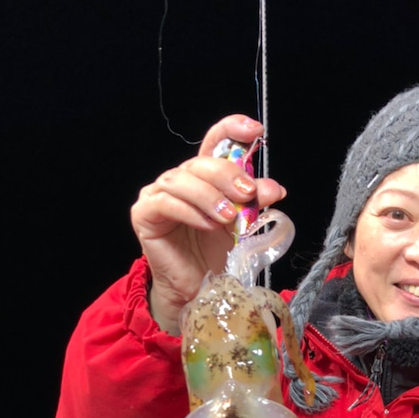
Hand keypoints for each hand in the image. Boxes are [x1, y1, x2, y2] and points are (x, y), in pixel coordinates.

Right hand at [131, 115, 286, 334]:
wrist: (198, 288)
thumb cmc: (215, 255)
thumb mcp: (242, 224)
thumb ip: (253, 203)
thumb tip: (275, 188)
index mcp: (203, 177)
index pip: (214, 142)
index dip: (232, 129)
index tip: (255, 131)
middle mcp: (179, 180)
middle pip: (200, 163)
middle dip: (226, 174)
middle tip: (246, 193)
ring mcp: (158, 194)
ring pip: (182, 180)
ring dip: (209, 197)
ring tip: (228, 217)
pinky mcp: (144, 214)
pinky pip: (166, 203)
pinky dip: (190, 212)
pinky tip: (207, 225)